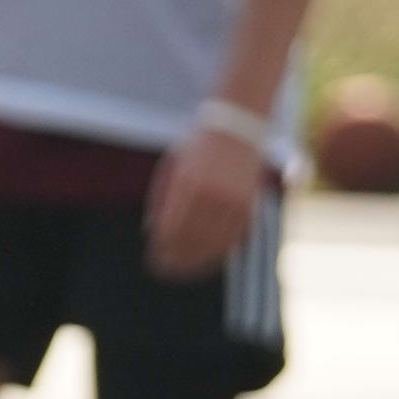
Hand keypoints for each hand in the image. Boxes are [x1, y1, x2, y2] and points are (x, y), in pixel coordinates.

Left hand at [144, 119, 268, 279]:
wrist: (237, 128)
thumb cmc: (198, 147)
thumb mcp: (172, 166)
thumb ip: (160, 199)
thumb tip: (150, 232)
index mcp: (187, 183)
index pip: (170, 227)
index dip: (161, 248)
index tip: (153, 260)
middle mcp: (211, 194)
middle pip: (190, 239)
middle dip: (175, 259)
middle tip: (164, 270)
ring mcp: (232, 201)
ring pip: (212, 244)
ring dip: (196, 261)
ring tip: (183, 270)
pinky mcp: (248, 206)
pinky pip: (232, 239)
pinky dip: (219, 253)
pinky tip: (206, 260)